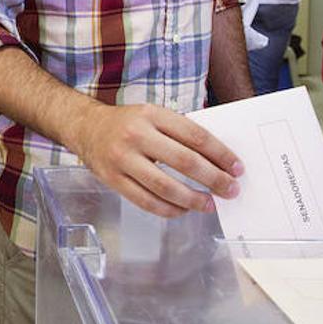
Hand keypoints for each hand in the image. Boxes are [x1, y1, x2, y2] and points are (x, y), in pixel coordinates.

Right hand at [70, 103, 242, 216]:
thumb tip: (218, 159)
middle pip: (184, 161)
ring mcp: (123, 159)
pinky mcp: (113, 180)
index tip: (236, 167)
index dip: (221, 154)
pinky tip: (183, 209)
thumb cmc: (127, 123)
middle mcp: (137, 135)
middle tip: (231, 189)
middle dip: (214, 179)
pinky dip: (169, 209)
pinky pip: (146, 201)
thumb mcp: (153, 114)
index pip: (195, 136)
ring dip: (193, 199)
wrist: (86, 128)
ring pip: (165, 186)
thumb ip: (180, 131)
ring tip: (209, 204)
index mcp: (152, 115)